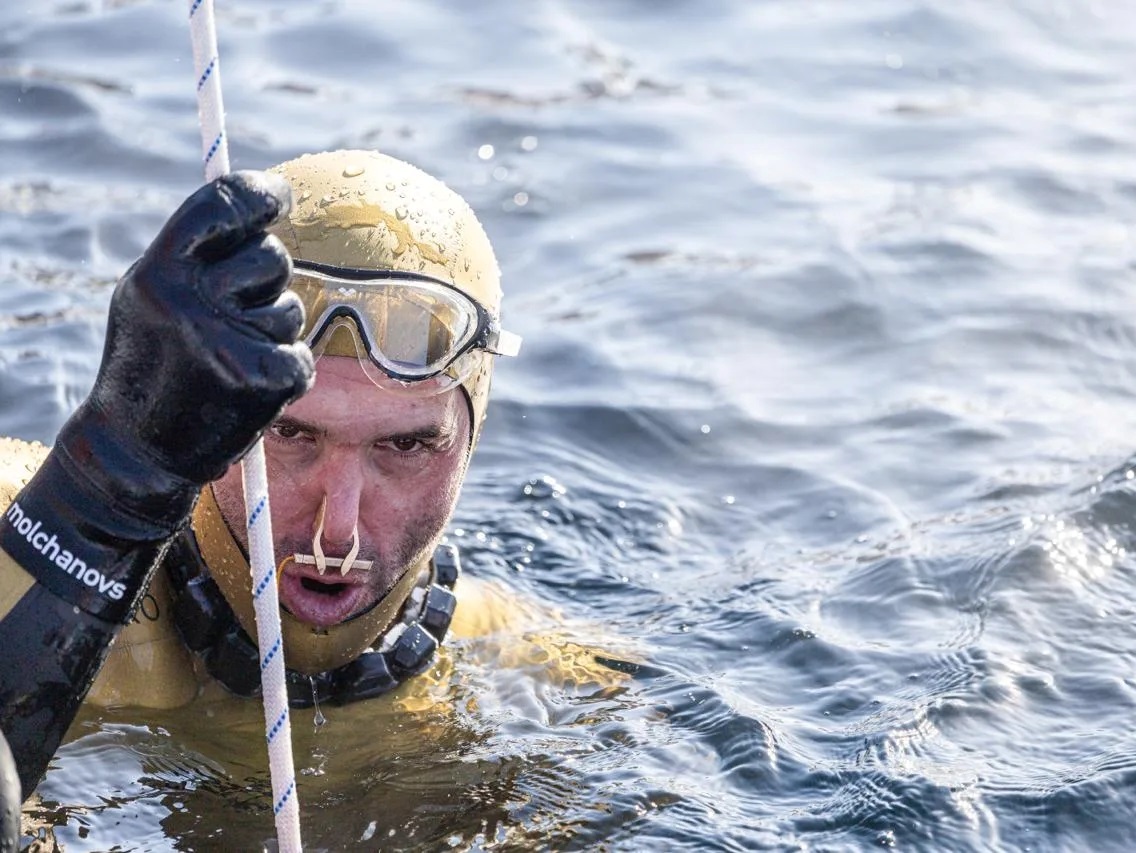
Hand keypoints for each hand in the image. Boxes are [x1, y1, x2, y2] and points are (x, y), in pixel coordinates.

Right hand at [61, 170, 314, 529]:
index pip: (223, 203)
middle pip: (272, 256)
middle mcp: (192, 301)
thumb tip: (263, 206)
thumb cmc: (152, 363)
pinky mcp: (263, 379)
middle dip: (266, 279)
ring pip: (289, 308)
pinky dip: (285, 369)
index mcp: (160, 271)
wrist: (137, 449)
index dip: (260, 193)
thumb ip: (196, 256)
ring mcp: (229, 341)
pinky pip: (301, 353)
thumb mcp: (151, 297)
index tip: (281, 197)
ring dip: (272, 330)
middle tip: (238, 312)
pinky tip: (248, 388)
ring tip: (229, 359)